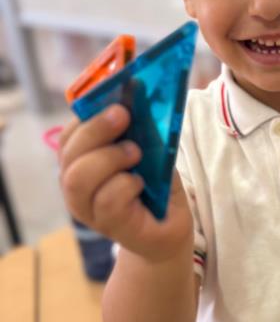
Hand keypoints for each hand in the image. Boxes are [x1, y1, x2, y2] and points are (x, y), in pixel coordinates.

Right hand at [58, 105, 192, 262]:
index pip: (69, 135)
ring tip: (135, 154)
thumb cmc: (155, 186)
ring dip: (110, 158)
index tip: (112, 101)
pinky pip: (107, 200)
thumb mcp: (150, 151)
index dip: (87, 116)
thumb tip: (139, 94)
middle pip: (69, 154)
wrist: (169, 227)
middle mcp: (77, 186)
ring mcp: (88, 209)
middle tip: (123, 115)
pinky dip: (127, 185)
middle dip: (96, 129)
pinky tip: (141, 185)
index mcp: (82, 162)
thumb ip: (140, 129)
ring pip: (79, 178)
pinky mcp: (108, 225)